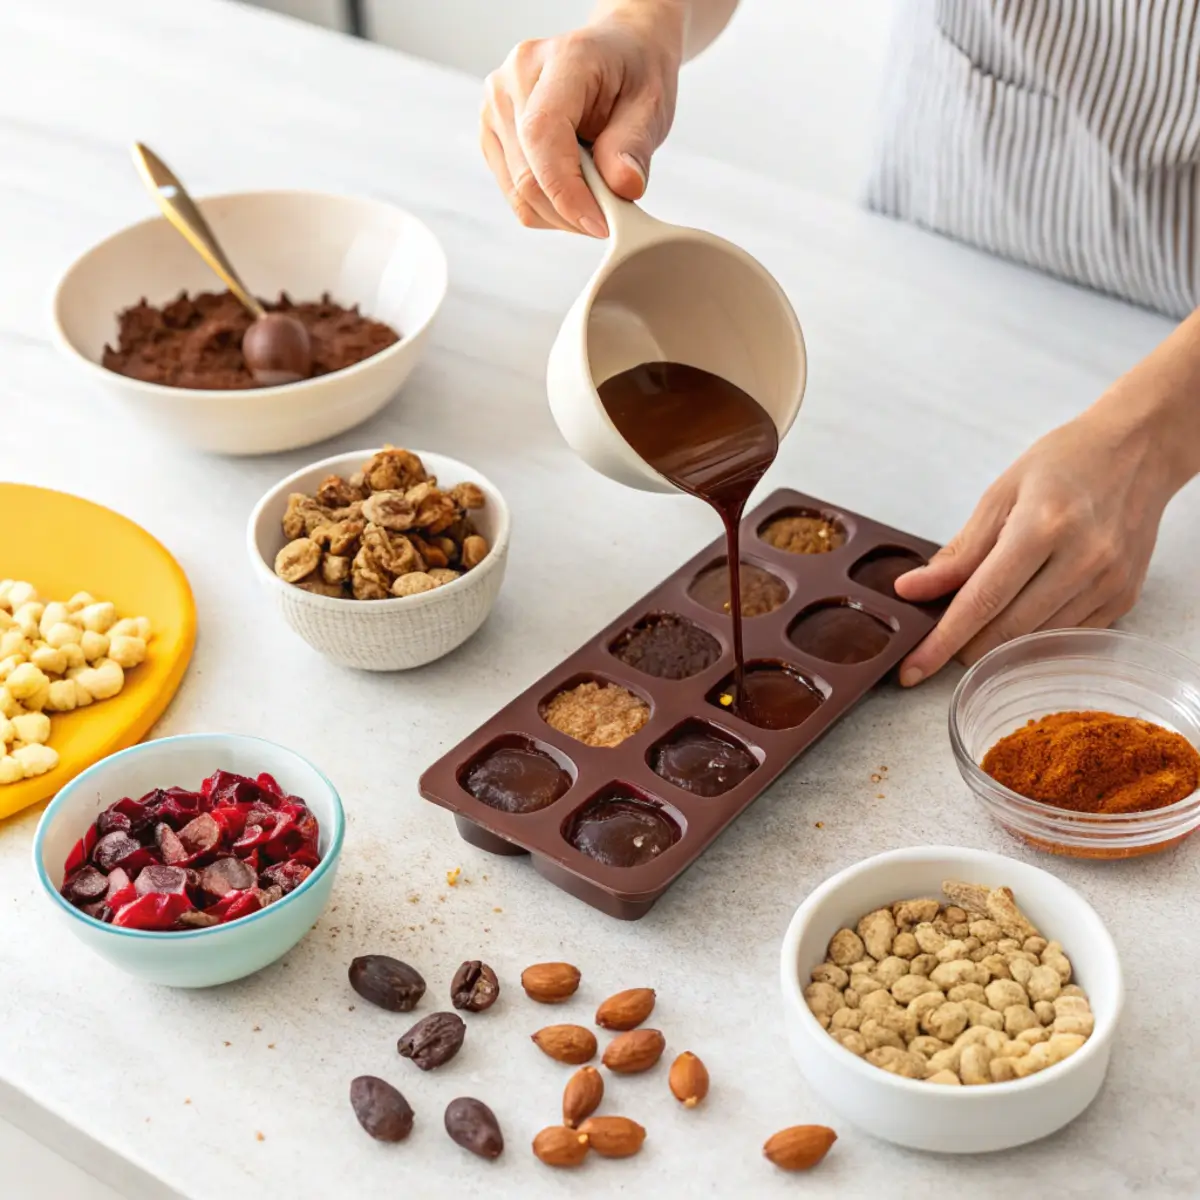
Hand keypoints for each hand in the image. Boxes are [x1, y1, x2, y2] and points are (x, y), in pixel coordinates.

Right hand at [480, 2, 683, 234]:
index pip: (542, 135)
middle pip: (527, 175)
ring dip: (560, 214)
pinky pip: (514, 194)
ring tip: (595, 198)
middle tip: (610, 218)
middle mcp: (514, 79)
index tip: (600, 224)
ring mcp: (496, 106)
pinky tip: (574, 191)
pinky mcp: (493, 134)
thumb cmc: (634, 74)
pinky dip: (547, 208)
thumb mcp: (651, 105)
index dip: (567, 191)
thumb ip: (634, 146)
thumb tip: (623, 189)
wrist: (618, 54)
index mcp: (560, 60)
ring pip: (518, 192)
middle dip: (571, 212)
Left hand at [893, 405, 1176, 683]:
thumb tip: (912, 591)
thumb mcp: (1000, 495)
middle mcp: (1082, 560)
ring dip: (997, 645)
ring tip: (976, 627)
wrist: (1137, 451)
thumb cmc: (1062, 465)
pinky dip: (1033, 638)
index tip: (912, 669)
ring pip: (1036, 641)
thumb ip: (959, 551)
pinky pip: (1066, 637)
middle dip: (964, 648)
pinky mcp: (1123, 598)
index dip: (942, 641)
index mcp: (1043, 527)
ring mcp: (1108, 583)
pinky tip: (1018, 619)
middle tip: (937, 646)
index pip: (982, 600)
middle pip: (1008, 630)